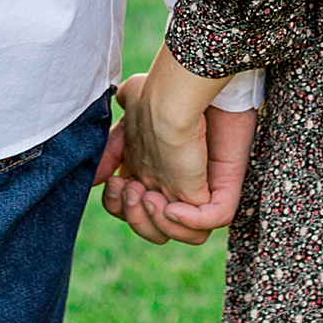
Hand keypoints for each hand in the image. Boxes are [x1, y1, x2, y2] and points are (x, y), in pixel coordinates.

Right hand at [97, 49, 257, 245]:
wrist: (182, 88)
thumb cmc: (157, 93)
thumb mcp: (125, 123)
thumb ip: (111, 146)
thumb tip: (97, 179)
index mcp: (153, 175)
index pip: (133, 211)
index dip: (118, 206)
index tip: (115, 183)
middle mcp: (177, 186)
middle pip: (153, 228)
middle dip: (135, 217)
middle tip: (134, 189)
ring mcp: (201, 190)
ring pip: (183, 235)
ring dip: (158, 223)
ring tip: (151, 196)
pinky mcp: (224, 189)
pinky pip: (210, 224)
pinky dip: (188, 222)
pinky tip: (173, 205)